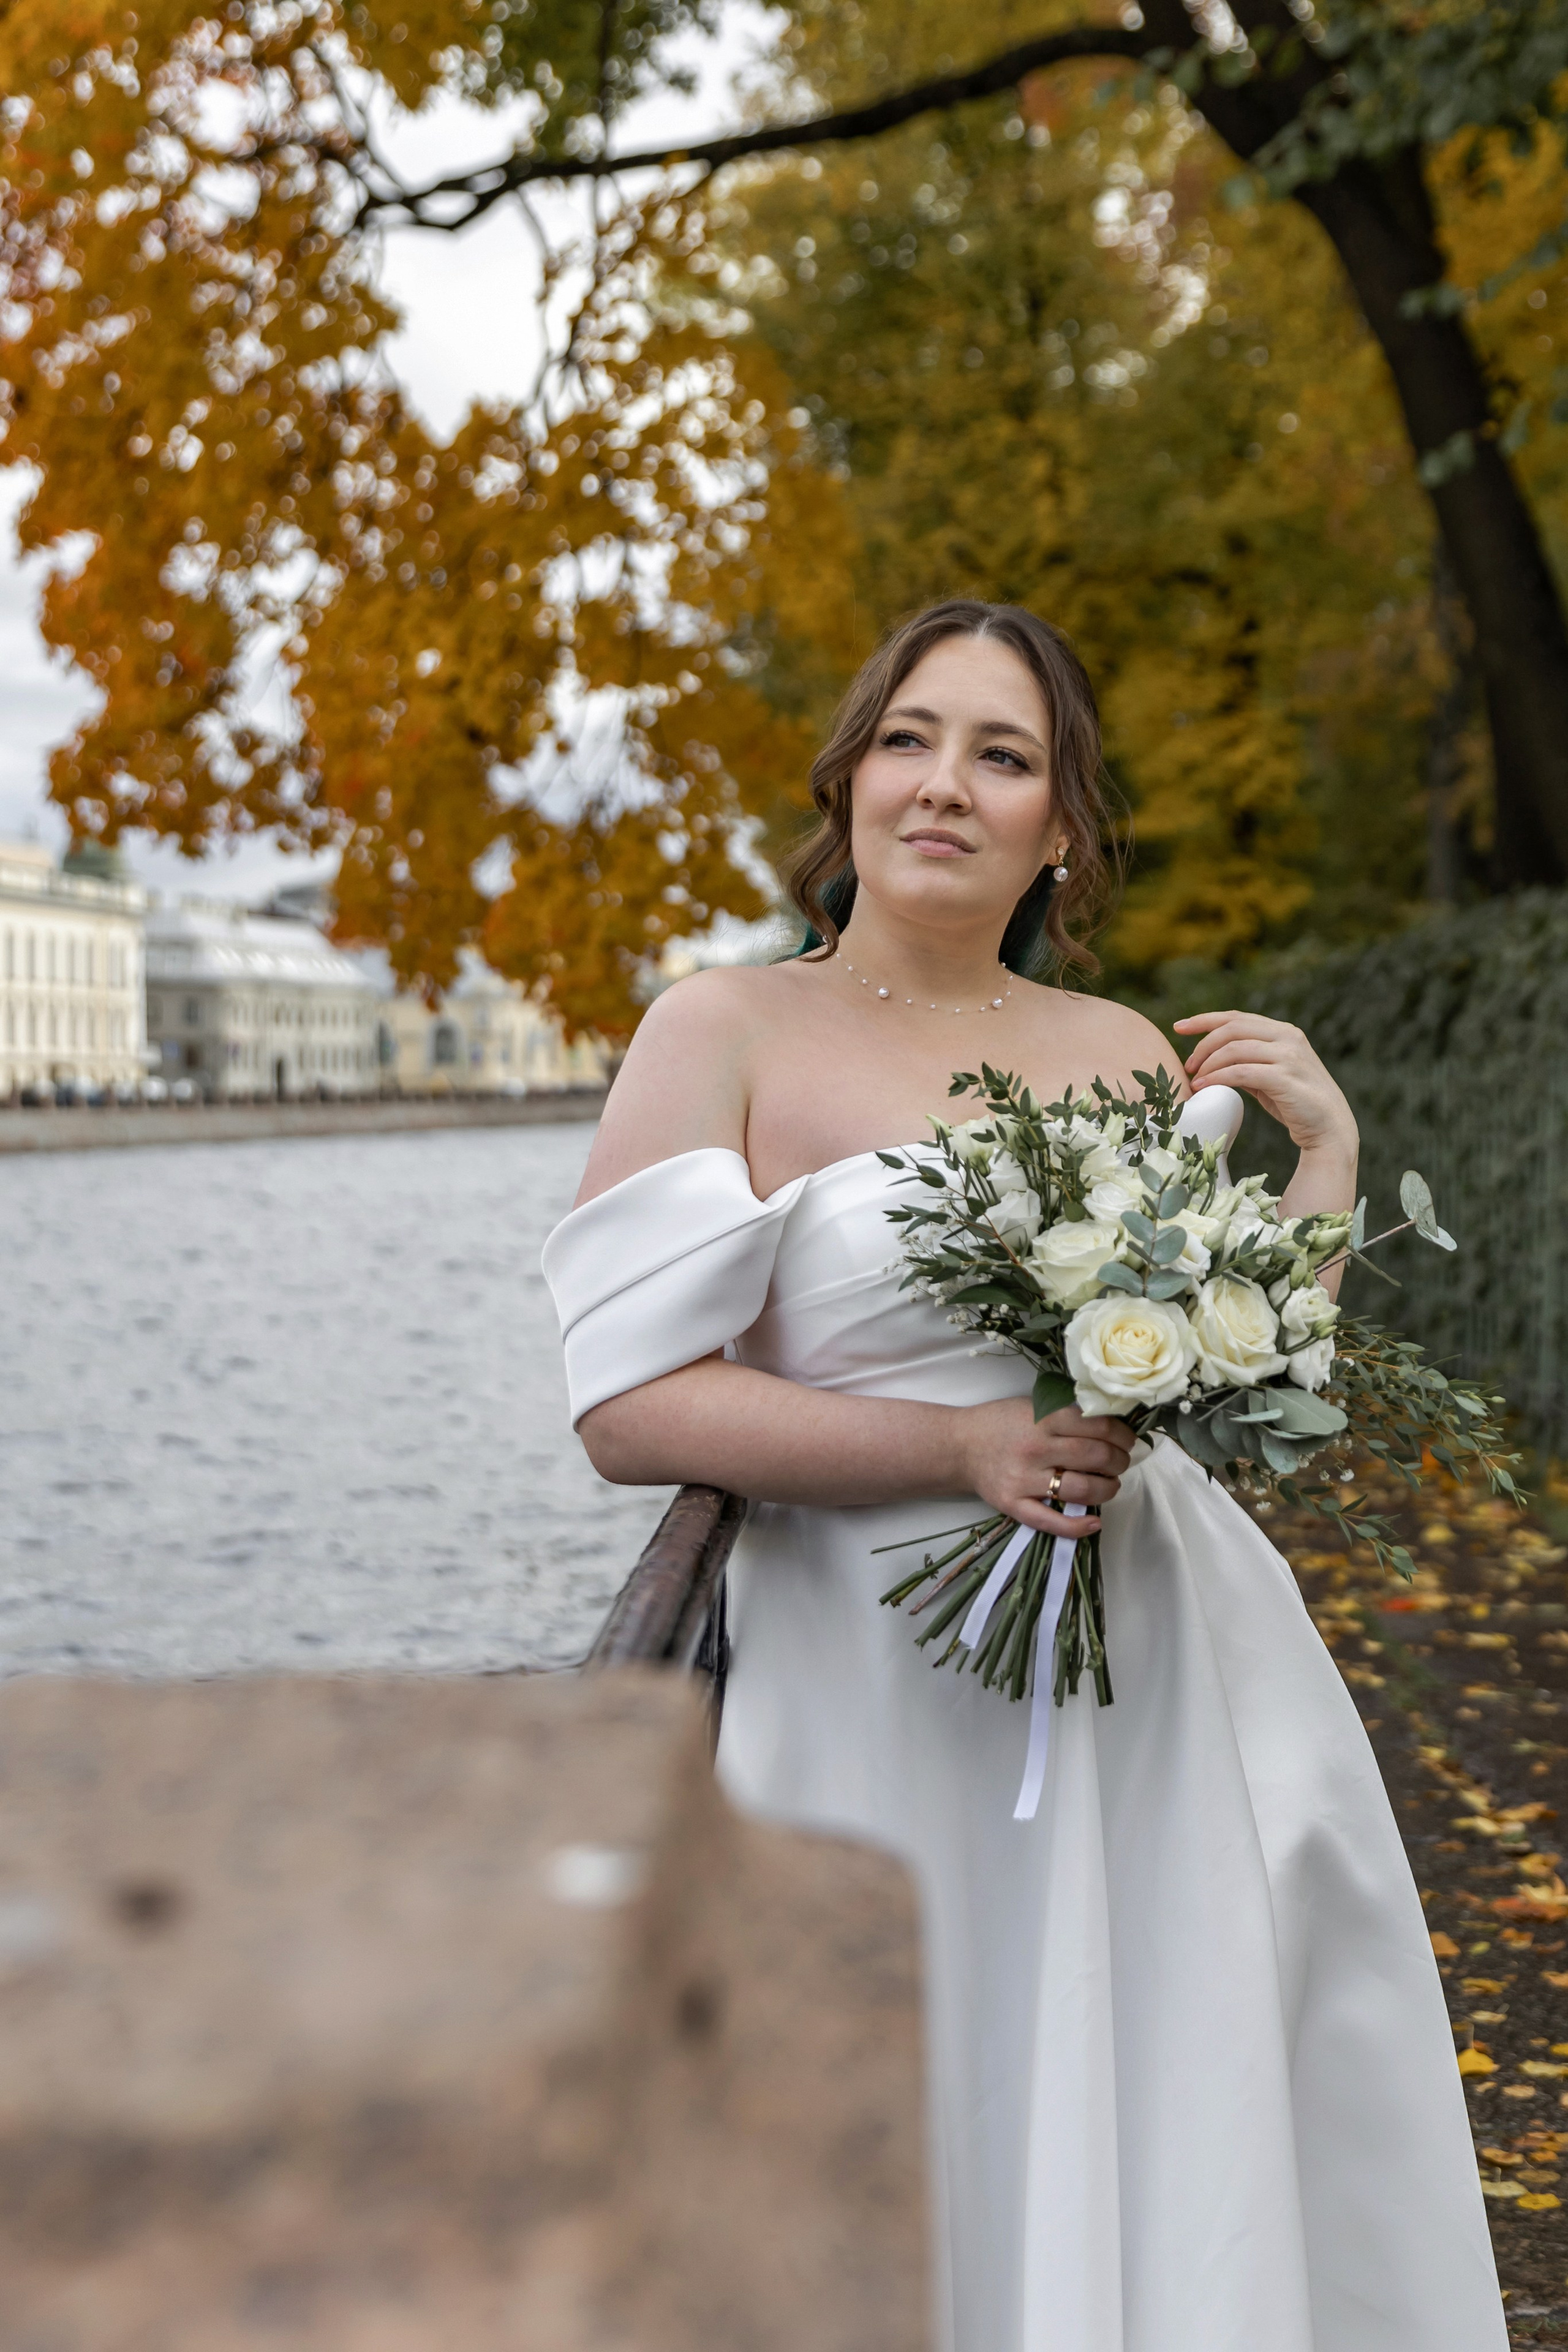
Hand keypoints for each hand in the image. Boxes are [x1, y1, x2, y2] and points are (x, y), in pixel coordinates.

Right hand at [953, 1399, 1133, 1537]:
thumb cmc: (1001, 1423)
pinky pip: (1051, 1521)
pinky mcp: (1014, 1504)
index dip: (1123, 1436)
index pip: (1099, 1427)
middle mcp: (1036, 1448)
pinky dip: (1078, 1526)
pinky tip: (1094, 1522)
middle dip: (1119, 1461)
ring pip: (1082, 1489)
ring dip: (1108, 1489)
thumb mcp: (1034, 1406)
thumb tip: (1113, 1425)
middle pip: (1096, 1457)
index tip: (1127, 1441)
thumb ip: (1067, 1414)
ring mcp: (1024, 1479)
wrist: (959, 1445)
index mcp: (1044, 1419)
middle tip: (1121, 1462)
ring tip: (1110, 1484)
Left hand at [1173, 1009, 1356, 1157]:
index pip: (1237, 1017)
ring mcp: (1289, 1056)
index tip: (1179, 1027)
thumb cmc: (1296, 1104)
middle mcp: (1288, 1037)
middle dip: (1203, 1044)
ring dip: (1209, 1064)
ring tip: (1195, 1080)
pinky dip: (1218, 1077)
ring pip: (1235, 1049)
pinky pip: (1242, 1072)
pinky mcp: (1285, 1078)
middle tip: (1188, 1065)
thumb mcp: (1269, 1077)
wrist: (1329, 1128)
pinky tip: (1204, 1086)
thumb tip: (1211, 1062)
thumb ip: (1247, 1063)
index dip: (1205, 1019)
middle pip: (1233, 1028)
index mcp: (1283, 1032)